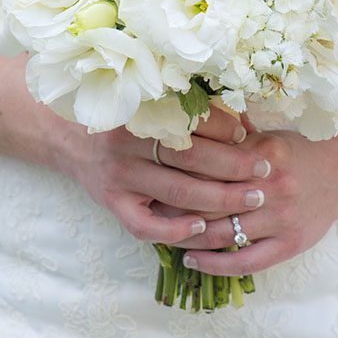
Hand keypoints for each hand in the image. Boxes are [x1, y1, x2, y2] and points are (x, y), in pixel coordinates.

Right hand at [58, 109, 272, 245]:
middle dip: (234, 165)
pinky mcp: (113, 204)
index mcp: (141, 111)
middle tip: (264, 171)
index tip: (249, 135)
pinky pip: (146, 226)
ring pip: (178, 192)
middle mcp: (128, 143)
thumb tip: (246, 125)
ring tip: (251, 199)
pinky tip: (203, 227)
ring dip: (220, 198)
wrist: (73, 141)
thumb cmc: (127, 122)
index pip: (193, 119)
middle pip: (191, 157)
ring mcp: (120, 176)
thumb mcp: (154, 108)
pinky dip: (176, 230)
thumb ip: (196, 112)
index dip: (226, 127)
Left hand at [169, 129, 337, 276]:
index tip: (155, 179)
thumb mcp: (264, 138)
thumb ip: (228, 142)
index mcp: (263, 155)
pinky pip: (246, 262)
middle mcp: (273, 187)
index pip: (208, 167)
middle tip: (150, 209)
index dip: (177, 175)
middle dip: (176, 208)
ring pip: (223, 233)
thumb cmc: (294, 153)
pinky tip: (193, 261)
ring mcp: (283, 218)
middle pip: (210, 201)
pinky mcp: (291, 244)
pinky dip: (215, 265)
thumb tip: (180, 141)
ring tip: (165, 236)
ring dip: (189, 238)